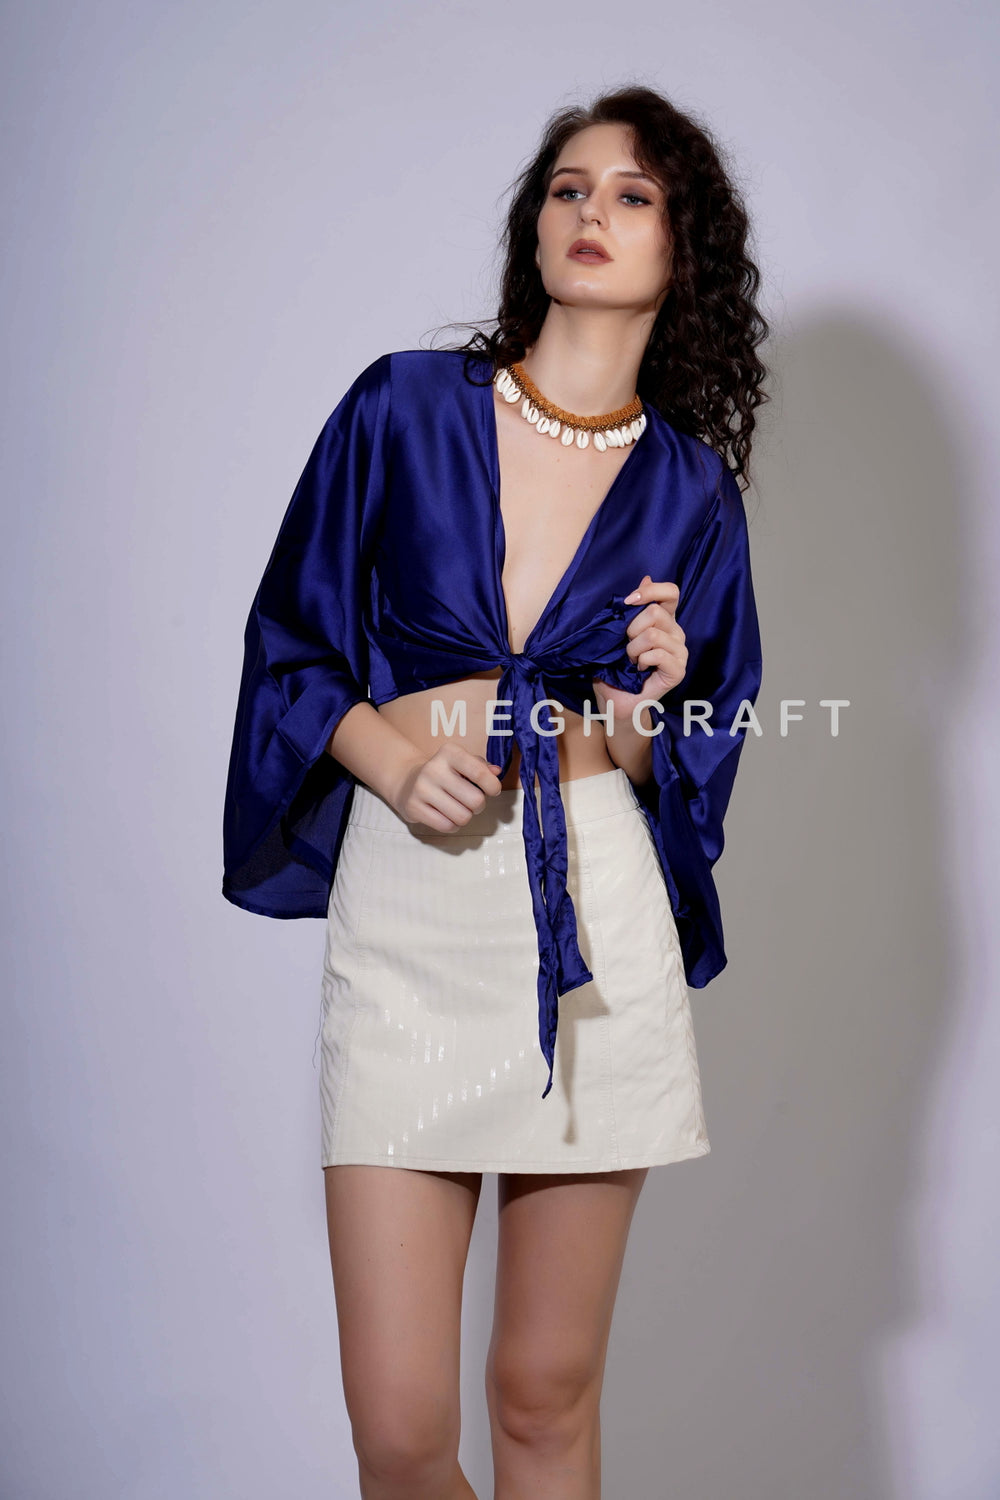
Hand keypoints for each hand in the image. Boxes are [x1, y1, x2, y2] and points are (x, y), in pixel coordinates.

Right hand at [388, 742, 503, 831]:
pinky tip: (447, 816)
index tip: (493, 790)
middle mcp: (434, 768)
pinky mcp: (413, 807)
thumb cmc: (444, 773)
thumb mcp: (461, 763)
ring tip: (459, 809)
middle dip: (479, 805)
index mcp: (449, 753)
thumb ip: (481, 766)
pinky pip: (447, 826)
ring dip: (466, 816)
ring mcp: (422, 789)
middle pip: (475, 800)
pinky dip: (453, 825)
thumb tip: (496, 772)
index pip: (479, 772)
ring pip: (463, 817)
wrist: (407, 782)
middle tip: (472, 802)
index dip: (493, 786)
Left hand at [593, 575, 686, 720]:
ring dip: (633, 649)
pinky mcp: (679, 671)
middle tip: (626, 646)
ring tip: (631, 661)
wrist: (615, 700)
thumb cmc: (615, 667)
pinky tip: (639, 670)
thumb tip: (646, 577)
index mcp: (664, 620)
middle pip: (655, 613)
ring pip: (653, 634)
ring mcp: (680, 652)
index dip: (650, 591)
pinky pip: (658, 654)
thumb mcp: (617, 631)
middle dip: (631, 629)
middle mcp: (676, 633)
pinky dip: (641, 661)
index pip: (670, 592)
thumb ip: (633, 606)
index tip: (629, 602)